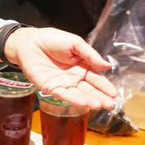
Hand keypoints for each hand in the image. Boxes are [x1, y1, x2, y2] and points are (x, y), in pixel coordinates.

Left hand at [1, 26, 116, 108]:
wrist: (30, 42)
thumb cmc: (52, 40)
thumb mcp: (75, 43)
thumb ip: (90, 55)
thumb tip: (107, 66)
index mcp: (82, 66)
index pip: (96, 78)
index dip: (105, 86)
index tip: (114, 94)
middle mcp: (74, 77)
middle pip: (90, 89)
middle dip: (101, 97)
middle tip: (111, 105)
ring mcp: (63, 84)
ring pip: (79, 94)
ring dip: (90, 100)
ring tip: (100, 105)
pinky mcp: (51, 88)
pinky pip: (65, 95)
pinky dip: (75, 99)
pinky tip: (84, 102)